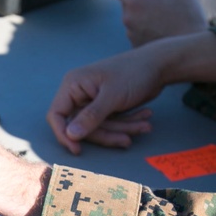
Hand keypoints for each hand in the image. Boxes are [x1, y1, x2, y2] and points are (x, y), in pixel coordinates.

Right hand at [47, 49, 162, 154]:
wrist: (158, 65)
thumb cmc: (133, 73)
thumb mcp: (112, 96)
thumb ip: (91, 116)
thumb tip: (70, 135)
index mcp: (73, 85)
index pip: (57, 114)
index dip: (63, 134)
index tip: (77, 150)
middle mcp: (80, 94)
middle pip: (82, 127)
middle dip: (108, 133)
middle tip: (128, 140)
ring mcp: (93, 102)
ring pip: (100, 128)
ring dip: (123, 129)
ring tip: (146, 125)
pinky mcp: (106, 108)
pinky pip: (111, 124)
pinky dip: (128, 124)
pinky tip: (144, 118)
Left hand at [112, 0, 207, 46]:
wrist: (189, 48)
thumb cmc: (186, 17)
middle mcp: (128, 17)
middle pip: (126, 2)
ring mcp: (130, 33)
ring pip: (132, 18)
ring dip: (143, 15)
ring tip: (162, 16)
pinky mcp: (136, 46)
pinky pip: (137, 33)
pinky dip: (146, 30)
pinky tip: (161, 29)